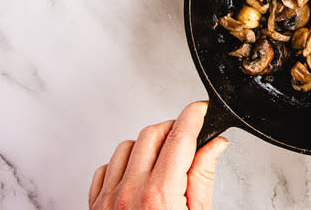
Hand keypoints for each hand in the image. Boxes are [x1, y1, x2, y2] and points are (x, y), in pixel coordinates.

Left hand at [89, 102, 228, 209]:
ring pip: (126, 147)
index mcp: (160, 195)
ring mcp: (108, 200)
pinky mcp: (95, 208)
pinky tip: (138, 175)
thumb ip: (202, 178)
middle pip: (151, 134)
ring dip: (148, 146)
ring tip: (165, 160)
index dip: (193, 116)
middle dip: (173, 128)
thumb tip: (215, 146)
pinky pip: (105, 169)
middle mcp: (130, 193)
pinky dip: (123, 165)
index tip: (200, 109)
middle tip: (190, 136)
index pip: (179, 137)